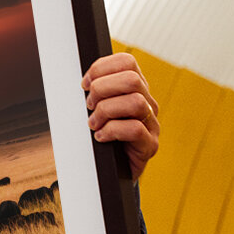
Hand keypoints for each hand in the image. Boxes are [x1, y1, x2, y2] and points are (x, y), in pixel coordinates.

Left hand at [82, 52, 159, 179]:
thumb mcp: (95, 109)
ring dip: (106, 111)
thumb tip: (82, 81)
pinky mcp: (150, 145)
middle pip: (132, 79)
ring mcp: (152, 124)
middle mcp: (147, 103)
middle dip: (102, 89)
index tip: (84, 84)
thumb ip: (93, 92)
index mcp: (135, 89)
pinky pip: (135, 129)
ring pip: (135, 102)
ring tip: (93, 124)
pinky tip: (100, 137)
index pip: (127, 62)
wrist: (109, 171)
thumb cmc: (100, 136)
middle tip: (88, 106)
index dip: (101, 68)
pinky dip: (111, 131)